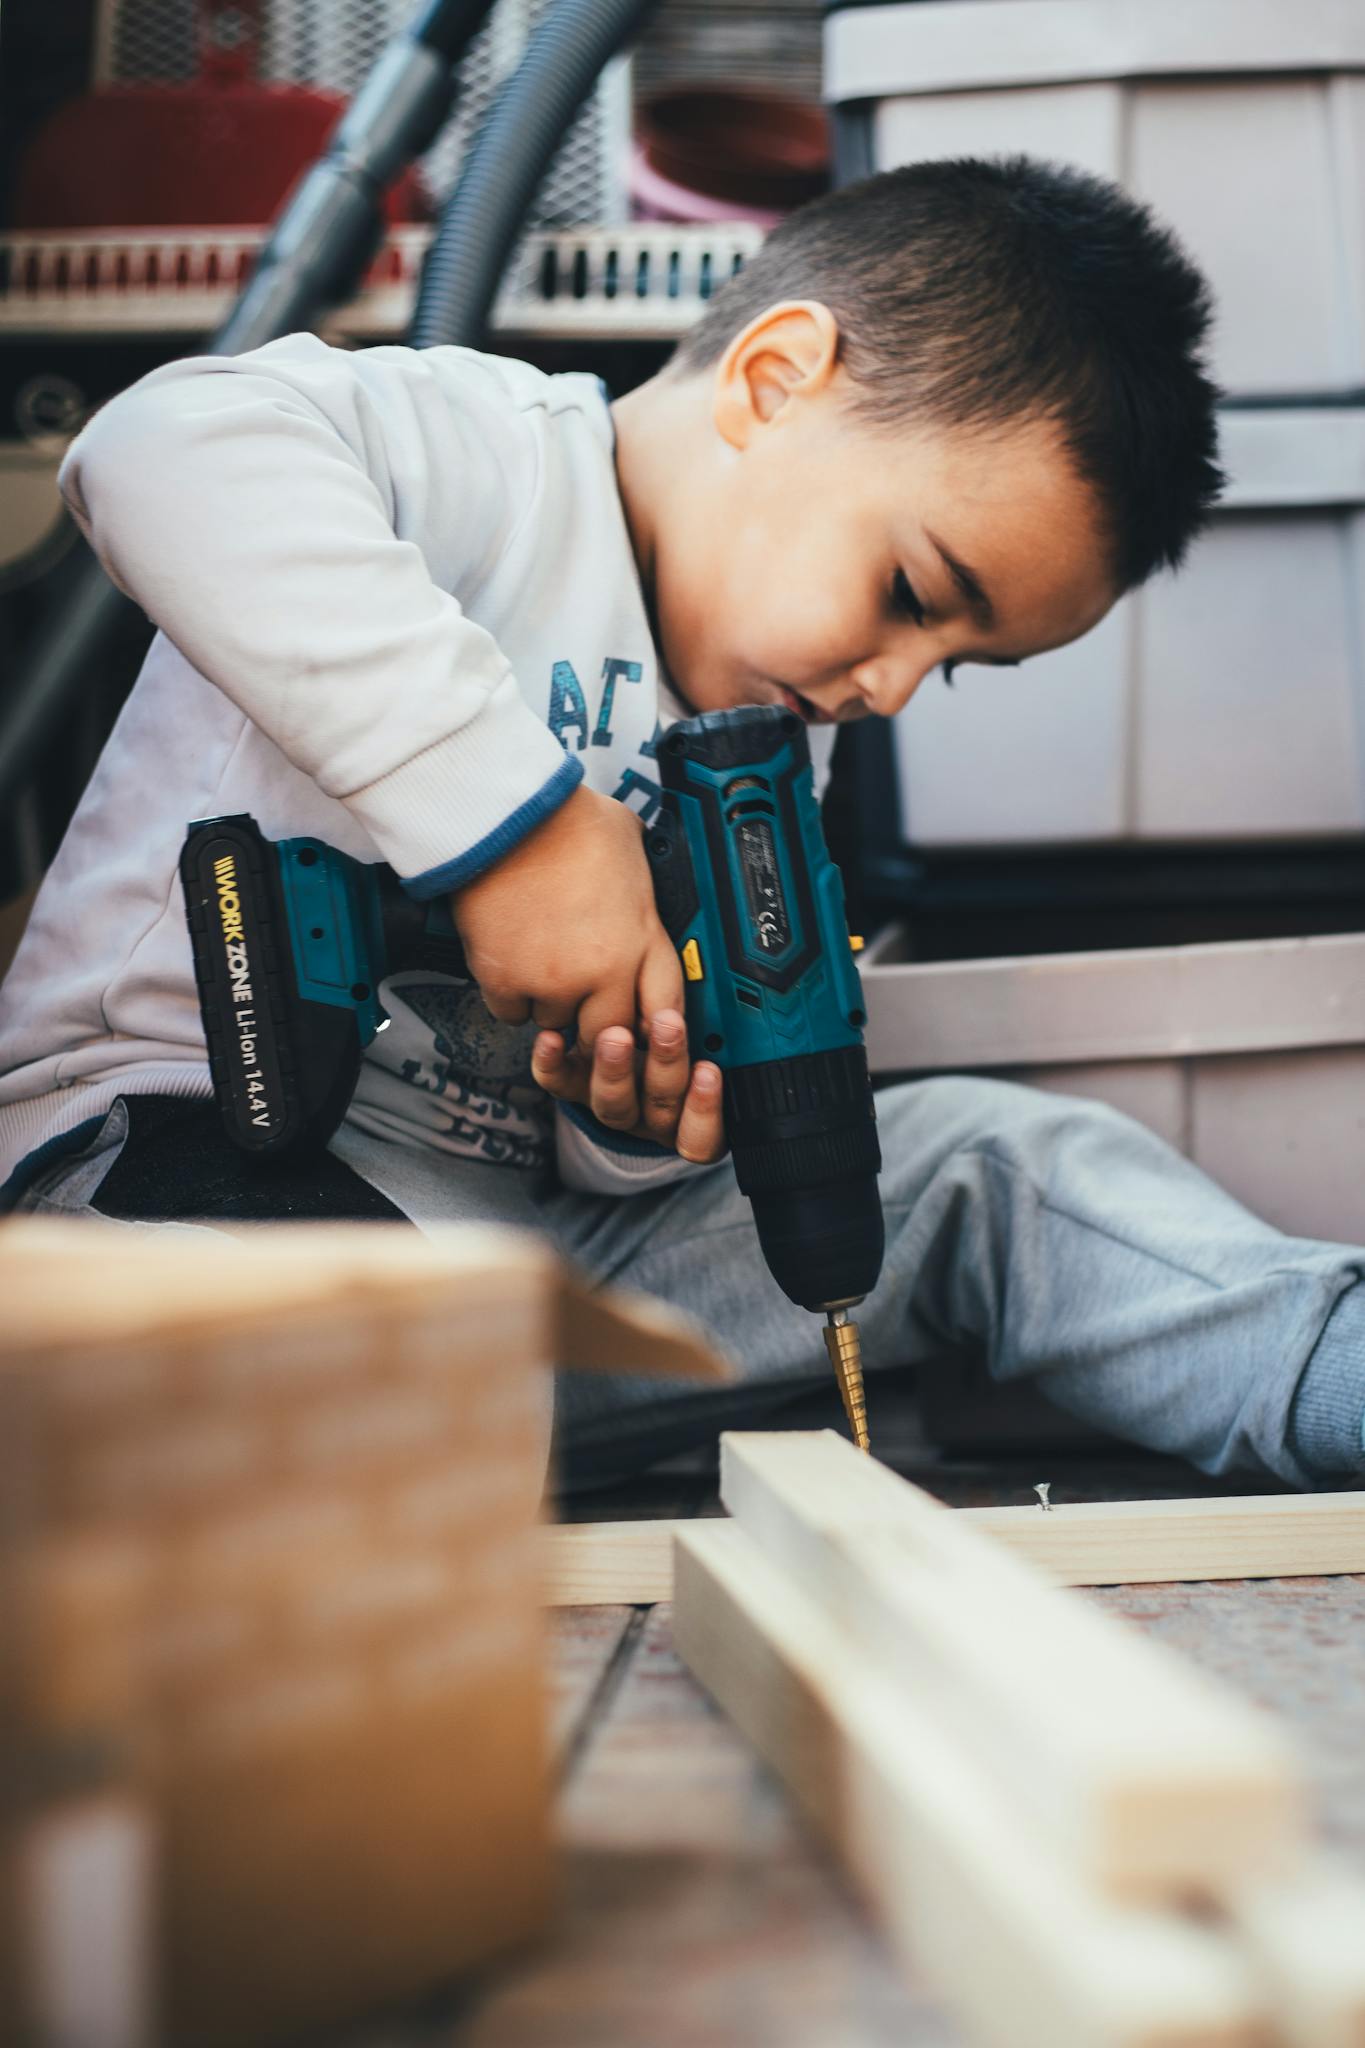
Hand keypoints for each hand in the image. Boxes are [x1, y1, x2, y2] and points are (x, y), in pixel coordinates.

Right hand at [449, 785, 681, 1051]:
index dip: (649, 1018)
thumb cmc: (565, 818)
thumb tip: (641, 881)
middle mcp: (603, 970)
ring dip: (546, 1001)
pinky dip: (507, 993)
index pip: (664, 1008)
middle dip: (592, 1018)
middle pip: (606, 1033)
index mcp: (641, 937)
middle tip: (576, 991)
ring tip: (538, 956)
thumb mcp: (631, 845)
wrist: (506, 815)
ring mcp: (554, 981)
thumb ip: (640, 884)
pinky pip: (510, 1013)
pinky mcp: (507, 981)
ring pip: (554, 1023)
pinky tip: (509, 957)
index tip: (634, 1014)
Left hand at [532, 1006, 726, 1162]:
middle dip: (667, 1066)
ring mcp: (613, 1102)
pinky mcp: (575, 1085)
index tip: (711, 1071)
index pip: (703, 1139)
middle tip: (669, 1026)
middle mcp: (652, 1118)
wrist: (631, 1015)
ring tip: (615, 1034)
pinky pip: (561, 1084)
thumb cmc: (689, 1024)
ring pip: (613, 1104)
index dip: (706, 1110)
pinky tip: (551, 1038)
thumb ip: (728, 1028)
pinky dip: (552, 1063)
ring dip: (616, 1069)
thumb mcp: (714, 1026)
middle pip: (660, 1110)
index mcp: (692, 1117)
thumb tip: (745, 1012)